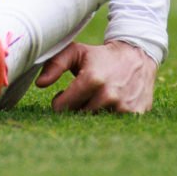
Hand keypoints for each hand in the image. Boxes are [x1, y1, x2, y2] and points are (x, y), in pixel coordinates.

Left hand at [35, 40, 157, 113]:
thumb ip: (54, 64)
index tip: (62, 96)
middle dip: (75, 108)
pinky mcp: (136, 114)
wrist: (136, 56)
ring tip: (94, 98)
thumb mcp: (76, 52)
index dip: (59, 102)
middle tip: (80, 96)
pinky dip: (107, 116)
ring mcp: (124, 107)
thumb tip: (40, 84)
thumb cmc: (100, 56)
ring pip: (95, 121)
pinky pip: (112, 123)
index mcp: (92, 80)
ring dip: (91, 112)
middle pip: (78, 115)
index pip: (62, 107)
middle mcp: (109, 96)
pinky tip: (110, 103)